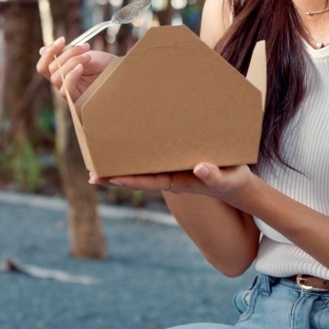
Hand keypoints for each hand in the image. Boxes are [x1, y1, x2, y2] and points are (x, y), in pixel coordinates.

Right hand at [35, 38, 114, 100]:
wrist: (123, 74)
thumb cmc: (105, 66)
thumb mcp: (84, 55)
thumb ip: (64, 54)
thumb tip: (42, 50)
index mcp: (62, 72)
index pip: (44, 65)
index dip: (49, 52)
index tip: (62, 40)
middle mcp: (63, 83)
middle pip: (48, 69)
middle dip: (66, 54)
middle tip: (85, 48)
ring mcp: (69, 92)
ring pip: (56, 77)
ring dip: (71, 62)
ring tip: (88, 57)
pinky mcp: (76, 101)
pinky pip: (65, 89)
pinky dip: (71, 75)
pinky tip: (81, 67)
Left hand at [96, 163, 258, 204]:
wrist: (237, 183)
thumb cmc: (233, 180)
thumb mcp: (228, 178)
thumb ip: (215, 176)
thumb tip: (199, 169)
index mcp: (178, 181)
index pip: (148, 182)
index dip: (128, 181)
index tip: (109, 178)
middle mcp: (170, 176)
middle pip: (137, 177)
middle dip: (115, 176)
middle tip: (91, 175)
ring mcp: (171, 170)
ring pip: (141, 168)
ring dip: (121, 164)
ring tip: (98, 159)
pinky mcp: (175, 160)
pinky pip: (151, 158)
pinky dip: (137, 153)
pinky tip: (125, 146)